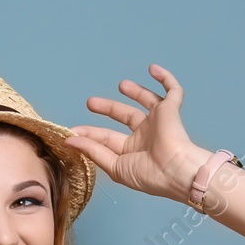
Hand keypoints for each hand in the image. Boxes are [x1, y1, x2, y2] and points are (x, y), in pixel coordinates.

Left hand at [61, 63, 210, 203]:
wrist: (175, 171)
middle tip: (90, 102)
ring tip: (122, 85)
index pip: (107, 138)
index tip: (73, 131)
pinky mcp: (171, 111)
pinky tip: (153, 69)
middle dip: (108, 108)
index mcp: (132, 151)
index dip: (90, 133)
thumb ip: (92, 151)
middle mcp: (146, 135)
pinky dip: (165, 78)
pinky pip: (173, 91)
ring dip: (135, 91)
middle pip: (125, 116)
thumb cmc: (148, 175)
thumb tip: (69, 140)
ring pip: (147, 100)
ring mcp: (159, 122)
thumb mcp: (114, 166)